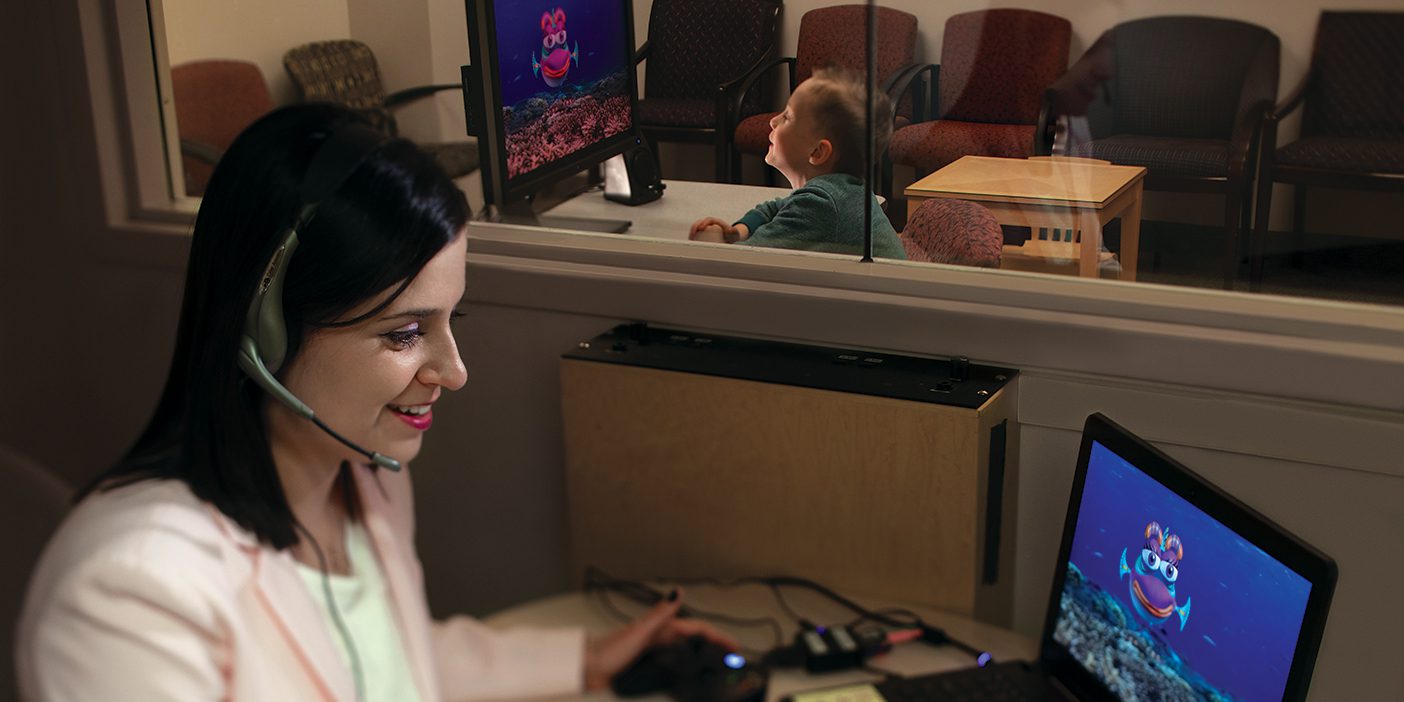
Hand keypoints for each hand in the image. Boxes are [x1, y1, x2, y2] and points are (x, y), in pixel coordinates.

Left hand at [582, 592, 739, 689]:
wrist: (588, 668)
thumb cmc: (609, 650)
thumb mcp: (640, 631)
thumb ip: (660, 613)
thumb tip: (677, 592)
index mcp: (660, 626)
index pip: (697, 629)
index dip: (717, 636)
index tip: (733, 645)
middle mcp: (657, 635)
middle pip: (693, 636)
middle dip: (713, 642)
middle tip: (730, 653)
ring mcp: (651, 647)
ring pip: (683, 646)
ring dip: (700, 650)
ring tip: (714, 658)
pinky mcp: (643, 660)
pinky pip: (672, 658)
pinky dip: (684, 660)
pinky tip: (684, 667)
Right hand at [689, 217, 734, 242]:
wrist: (731, 237)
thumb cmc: (733, 235)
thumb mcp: (734, 234)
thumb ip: (733, 232)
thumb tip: (730, 230)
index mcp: (716, 221)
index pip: (708, 220)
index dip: (703, 223)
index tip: (700, 229)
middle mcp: (709, 223)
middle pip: (699, 222)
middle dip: (694, 227)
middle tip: (693, 235)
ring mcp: (705, 227)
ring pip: (696, 227)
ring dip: (691, 232)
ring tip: (690, 239)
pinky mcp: (703, 232)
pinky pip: (696, 233)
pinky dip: (693, 236)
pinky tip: (690, 242)